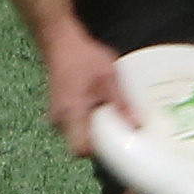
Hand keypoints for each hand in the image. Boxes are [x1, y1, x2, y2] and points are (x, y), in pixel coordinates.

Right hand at [37, 29, 128, 154]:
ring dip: (93, 130)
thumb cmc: (83, 56)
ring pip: (77, 136)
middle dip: (99, 142)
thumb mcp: (108, 76)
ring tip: (110, 115)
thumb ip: (121, 103)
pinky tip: (99, 107)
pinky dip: (87, 122)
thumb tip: (136, 125)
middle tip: (118, 130)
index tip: (116, 144)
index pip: (80, 149)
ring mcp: (56, 116)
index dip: (99, 151)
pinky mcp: (59, 112)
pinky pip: (74, 126)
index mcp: (72, 112)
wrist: (59, 42)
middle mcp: (60, 119)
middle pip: (80, 144)